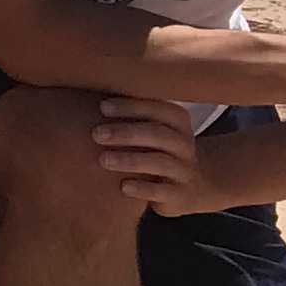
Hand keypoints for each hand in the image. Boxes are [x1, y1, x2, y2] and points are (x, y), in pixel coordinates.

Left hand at [91, 93, 240, 217]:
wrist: (196, 185)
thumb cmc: (160, 150)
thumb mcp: (154, 129)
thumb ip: (133, 115)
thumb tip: (89, 91)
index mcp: (178, 123)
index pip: (160, 110)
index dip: (133, 107)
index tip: (102, 107)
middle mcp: (185, 145)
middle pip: (159, 134)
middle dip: (126, 132)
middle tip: (96, 134)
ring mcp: (185, 171)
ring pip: (161, 162)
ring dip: (131, 160)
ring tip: (103, 159)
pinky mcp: (180, 195)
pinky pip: (163, 191)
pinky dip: (143, 189)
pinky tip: (123, 186)